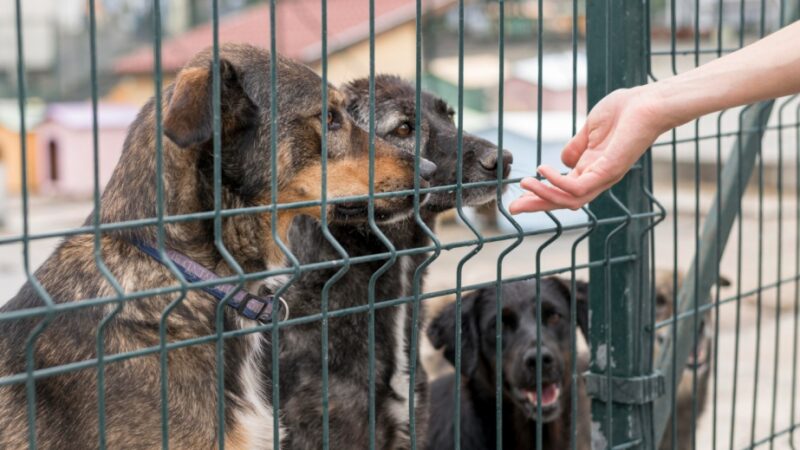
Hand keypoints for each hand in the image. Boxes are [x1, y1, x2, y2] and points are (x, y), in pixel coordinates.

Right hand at [509, 86, 673, 212]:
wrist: (649, 102)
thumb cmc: (624, 110)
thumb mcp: (590, 129)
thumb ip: (576, 146)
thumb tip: (562, 160)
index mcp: (592, 169)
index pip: (563, 189)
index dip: (540, 194)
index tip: (518, 196)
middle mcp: (598, 178)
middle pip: (563, 201)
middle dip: (537, 205)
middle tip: (512, 208)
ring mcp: (604, 176)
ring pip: (569, 200)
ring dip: (543, 195)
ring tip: (524, 184)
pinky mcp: (609, 171)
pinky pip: (578, 187)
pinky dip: (557, 182)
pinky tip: (544, 170)